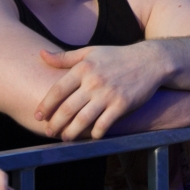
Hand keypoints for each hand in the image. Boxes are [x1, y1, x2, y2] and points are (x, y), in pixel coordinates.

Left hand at [34, 43, 168, 138]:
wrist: (150, 61)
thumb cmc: (117, 56)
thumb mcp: (90, 52)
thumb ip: (65, 56)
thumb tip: (41, 54)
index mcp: (84, 68)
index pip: (58, 90)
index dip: (46, 105)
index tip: (39, 115)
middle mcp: (94, 82)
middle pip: (67, 108)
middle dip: (55, 123)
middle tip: (49, 131)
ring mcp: (108, 95)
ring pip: (83, 120)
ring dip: (71, 132)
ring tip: (65, 137)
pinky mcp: (122, 105)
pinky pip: (104, 125)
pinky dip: (95, 133)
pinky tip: (92, 136)